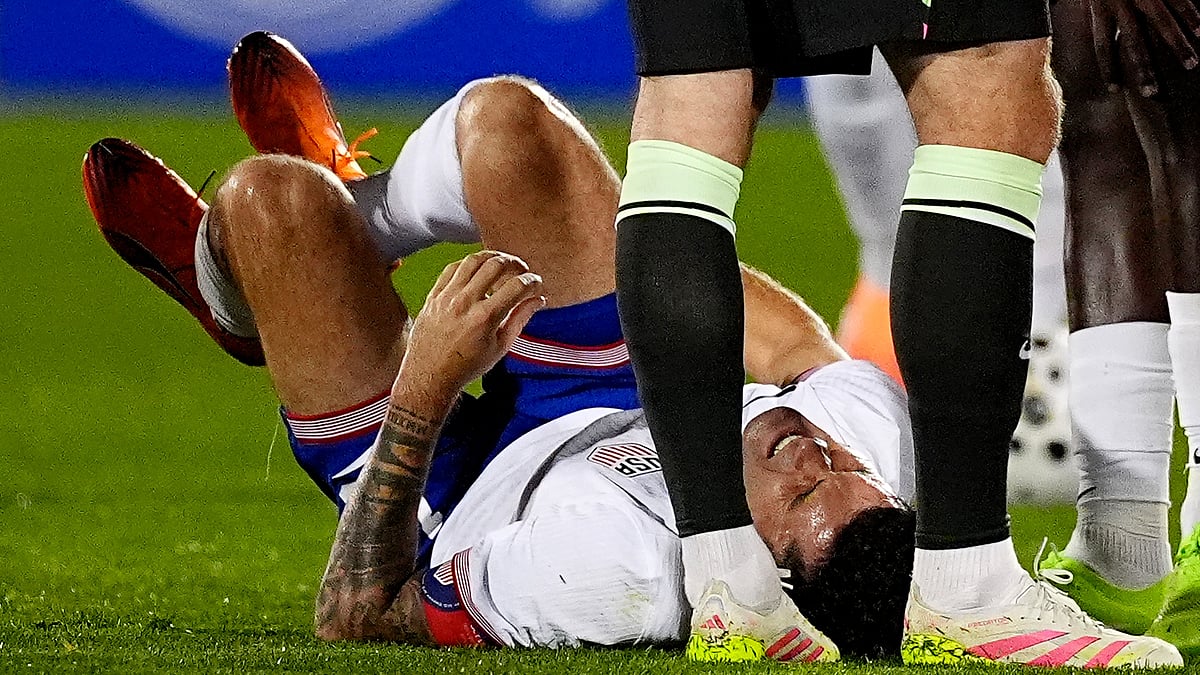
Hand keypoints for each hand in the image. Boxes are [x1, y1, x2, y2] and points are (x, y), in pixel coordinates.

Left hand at [398, 251, 544, 399]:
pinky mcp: (434, 296)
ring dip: (491, 257)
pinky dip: (468, 264)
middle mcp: (465, 303)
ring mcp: (447, 297)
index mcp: (485, 318)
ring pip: (472, 260)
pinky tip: (476, 270)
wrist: (431, 375)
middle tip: (521, 270)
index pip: (516, 286)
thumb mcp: (500, 347)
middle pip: (495, 265)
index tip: (535, 282)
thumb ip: (520, 319)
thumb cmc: (465, 366)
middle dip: (515, 263)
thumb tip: (537, 301)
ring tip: (501, 263)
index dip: (531, 281)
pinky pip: (452, 268)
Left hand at [1089, 0, 1199, 95]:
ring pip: (1162, 22)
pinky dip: (1189, 15)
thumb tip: (1101, 33)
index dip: (1108, 68)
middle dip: (1143, 69)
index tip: (1114, 89)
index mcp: (1100, 7)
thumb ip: (1102, 12)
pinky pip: (1178, 0)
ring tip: (1191, 65)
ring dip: (1177, 45)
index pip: (1102, 45)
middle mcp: (1120, 2)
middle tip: (1151, 93)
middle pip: (1132, 42)